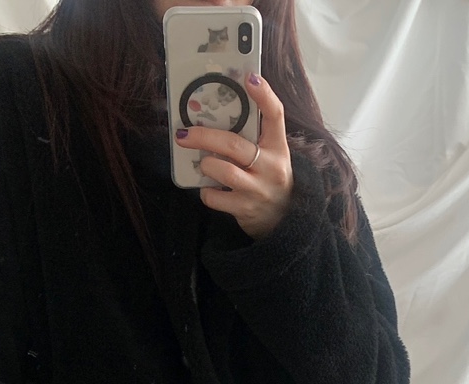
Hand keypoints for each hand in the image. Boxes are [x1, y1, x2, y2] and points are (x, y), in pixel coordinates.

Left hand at [175, 73, 292, 239]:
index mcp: (279, 147)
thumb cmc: (269, 178)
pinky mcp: (245, 210)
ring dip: (206, 165)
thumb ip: (253, 136)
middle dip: (204, 137)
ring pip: (223, 171)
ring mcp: (258, 190)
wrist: (284, 220)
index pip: (276, 116)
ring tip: (203, 164)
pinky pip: (215, 197)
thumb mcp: (271, 154)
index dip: (264, 95)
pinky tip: (209, 188)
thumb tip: (218, 110)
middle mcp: (271, 167)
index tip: (250, 78)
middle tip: (184, 134)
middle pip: (234, 145)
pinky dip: (206, 192)